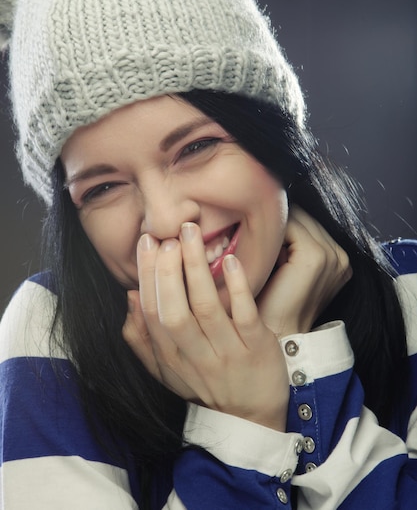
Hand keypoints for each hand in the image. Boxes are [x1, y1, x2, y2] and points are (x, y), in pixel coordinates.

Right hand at [122, 223, 288, 430]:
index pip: (152, 313)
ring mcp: (227, 352)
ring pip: (206, 306)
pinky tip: (229, 260)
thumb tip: (130, 296)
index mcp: (172, 359)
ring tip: (191, 233)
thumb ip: (142, 338)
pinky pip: (244, 314)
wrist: (252, 418)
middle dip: (167, 270)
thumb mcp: (167, 370)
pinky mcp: (256, 348)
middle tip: (168, 236)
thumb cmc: (207, 385)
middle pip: (174, 310)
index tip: (148, 243)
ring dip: (196, 267)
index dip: (147, 276)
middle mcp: (196, 356)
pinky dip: (236, 286)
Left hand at [257, 206, 351, 337]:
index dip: (283, 228)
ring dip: (276, 231)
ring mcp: (331, 255)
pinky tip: (265, 256)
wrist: (276, 335)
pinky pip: (287, 226)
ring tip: (265, 256)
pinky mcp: (315, 256)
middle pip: (302, 216)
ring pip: (295, 218)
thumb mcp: (289, 267)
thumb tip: (274, 211)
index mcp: (338, 258)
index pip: (307, 221)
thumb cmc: (275, 304)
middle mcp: (340, 255)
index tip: (267, 247)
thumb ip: (291, 242)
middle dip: (280, 227)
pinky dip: (271, 236)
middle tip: (263, 250)